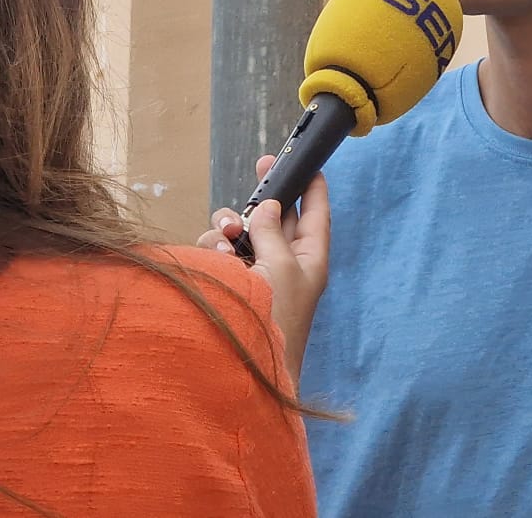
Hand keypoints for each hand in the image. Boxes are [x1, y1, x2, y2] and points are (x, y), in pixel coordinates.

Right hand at [197, 154, 329, 377]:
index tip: (306, 162)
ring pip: (241, 232)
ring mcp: (254, 275)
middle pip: (275, 218)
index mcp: (310, 259)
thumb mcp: (281, 267)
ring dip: (231, 226)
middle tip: (256, 177)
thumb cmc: (276, 320)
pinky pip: (220, 252)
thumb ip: (273, 232)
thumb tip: (269, 208)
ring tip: (227, 237)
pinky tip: (214, 254)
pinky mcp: (228, 285)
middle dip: (259, 202)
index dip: (313, 187)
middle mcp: (284, 264)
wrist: (247, 369)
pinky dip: (216, 247)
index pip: (316, 215)